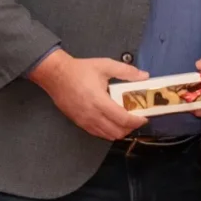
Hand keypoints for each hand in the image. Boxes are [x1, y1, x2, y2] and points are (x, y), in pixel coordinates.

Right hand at [30, 51, 147, 140]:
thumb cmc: (80, 70)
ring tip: (126, 121)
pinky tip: (112, 122)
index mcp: (100, 101)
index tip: (144, 118)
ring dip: (120, 131)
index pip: (123, 119)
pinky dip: (108, 131)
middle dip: (130, 128)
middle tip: (136, 119)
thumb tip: (144, 76)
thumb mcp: (105, 65)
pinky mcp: (79, 123)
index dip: (137, 121)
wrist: (55, 75)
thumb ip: (126, 71)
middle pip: (117, 132)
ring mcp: (85, 121)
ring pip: (107, 135)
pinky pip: (97, 133)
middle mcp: (92, 115)